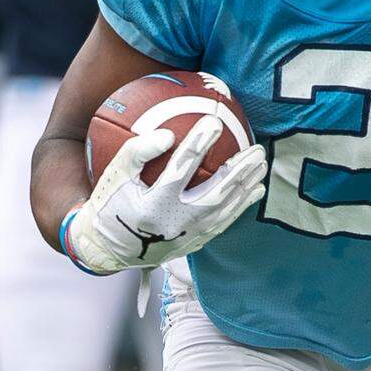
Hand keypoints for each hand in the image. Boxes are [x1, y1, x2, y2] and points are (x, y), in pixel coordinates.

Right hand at [61, 117, 267, 274]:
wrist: (109, 248)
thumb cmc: (110, 204)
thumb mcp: (114, 176)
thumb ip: (137, 152)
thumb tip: (169, 134)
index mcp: (152, 204)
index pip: (181, 169)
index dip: (199, 144)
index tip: (214, 122)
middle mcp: (174, 223)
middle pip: (216, 194)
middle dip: (239, 171)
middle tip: (257, 149)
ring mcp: (187, 236)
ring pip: (225, 210)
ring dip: (246, 187)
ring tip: (261, 165)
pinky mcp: (193, 244)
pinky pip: (224, 224)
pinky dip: (241, 206)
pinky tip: (254, 191)